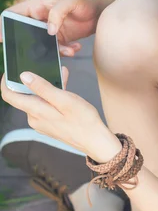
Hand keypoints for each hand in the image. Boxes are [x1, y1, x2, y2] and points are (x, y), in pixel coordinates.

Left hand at [0, 69, 121, 162]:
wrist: (96, 141)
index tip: (10, 70)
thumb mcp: (64, 99)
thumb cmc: (84, 121)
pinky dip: (52, 97)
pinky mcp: (50, 126)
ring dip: (47, 88)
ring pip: (37, 100)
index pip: (9, 95)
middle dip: (35, 81)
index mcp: (35, 111)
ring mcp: (42, 123)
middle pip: (25, 96)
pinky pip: (45, 107)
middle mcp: (34, 119)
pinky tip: (66, 91)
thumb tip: (24, 76)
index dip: (5, 81)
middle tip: (49, 69)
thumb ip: (43, 87)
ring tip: (63, 77)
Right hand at [2, 0, 101, 57]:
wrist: (101, 13)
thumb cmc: (85, 1)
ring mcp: (48, 30)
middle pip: (24, 34)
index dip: (4, 25)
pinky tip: (75, 48)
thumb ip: (58, 12)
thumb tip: (49, 30)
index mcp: (37, 6)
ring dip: (54, 51)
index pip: (13, 14)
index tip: (2, 39)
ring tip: (68, 49)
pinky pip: (55, 50)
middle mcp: (40, 18)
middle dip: (30, 45)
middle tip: (38, 53)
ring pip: (41, 45)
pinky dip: (65, 52)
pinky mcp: (59, 40)